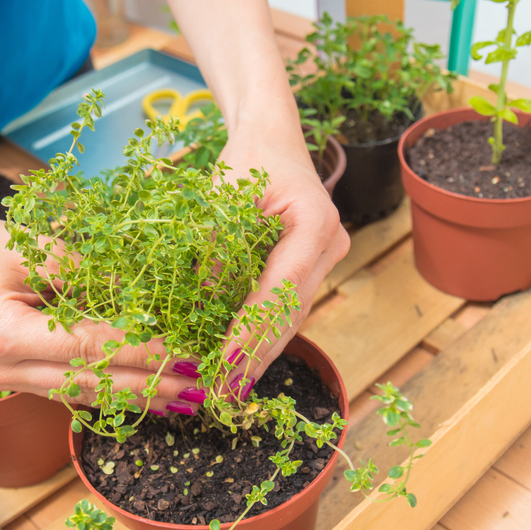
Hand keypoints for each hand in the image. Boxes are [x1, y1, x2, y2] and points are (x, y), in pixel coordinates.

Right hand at [0, 203, 208, 414]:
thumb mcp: (42, 250)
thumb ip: (93, 278)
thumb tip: (151, 304)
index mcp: (2, 332)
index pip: (87, 347)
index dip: (139, 353)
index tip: (183, 355)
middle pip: (87, 382)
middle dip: (146, 386)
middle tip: (195, 389)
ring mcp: (1, 381)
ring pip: (79, 395)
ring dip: (131, 398)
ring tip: (179, 402)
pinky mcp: (9, 382)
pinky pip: (65, 392)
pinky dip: (106, 393)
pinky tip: (141, 398)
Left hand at [215, 113, 349, 396]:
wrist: (272, 137)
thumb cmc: (247, 159)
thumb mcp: (223, 198)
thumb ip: (215, 250)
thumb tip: (200, 307)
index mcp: (315, 222)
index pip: (281, 286)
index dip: (253, 327)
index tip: (224, 359)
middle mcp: (330, 245)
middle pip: (291, 311)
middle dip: (255, 354)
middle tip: (224, 392)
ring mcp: (326, 259)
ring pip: (292, 317)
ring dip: (260, 354)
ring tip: (229, 389)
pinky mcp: (312, 267)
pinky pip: (288, 307)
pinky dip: (264, 335)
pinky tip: (241, 365)